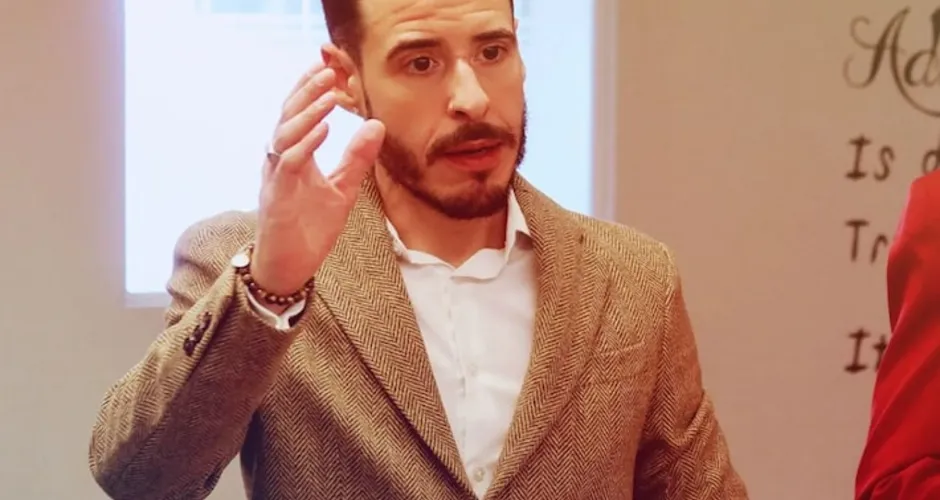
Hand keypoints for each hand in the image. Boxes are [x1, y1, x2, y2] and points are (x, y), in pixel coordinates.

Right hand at [252, 62, 385, 296]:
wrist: (289, 267)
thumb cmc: (309, 229)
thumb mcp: (342, 190)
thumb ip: (356, 159)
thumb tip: (376, 125)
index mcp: (293, 157)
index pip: (297, 114)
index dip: (308, 89)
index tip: (327, 67)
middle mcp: (279, 161)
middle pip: (287, 116)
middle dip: (307, 92)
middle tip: (330, 71)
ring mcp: (276, 177)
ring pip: (285, 135)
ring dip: (307, 113)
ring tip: (329, 95)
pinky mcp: (277, 195)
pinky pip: (288, 163)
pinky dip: (304, 144)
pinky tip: (322, 130)